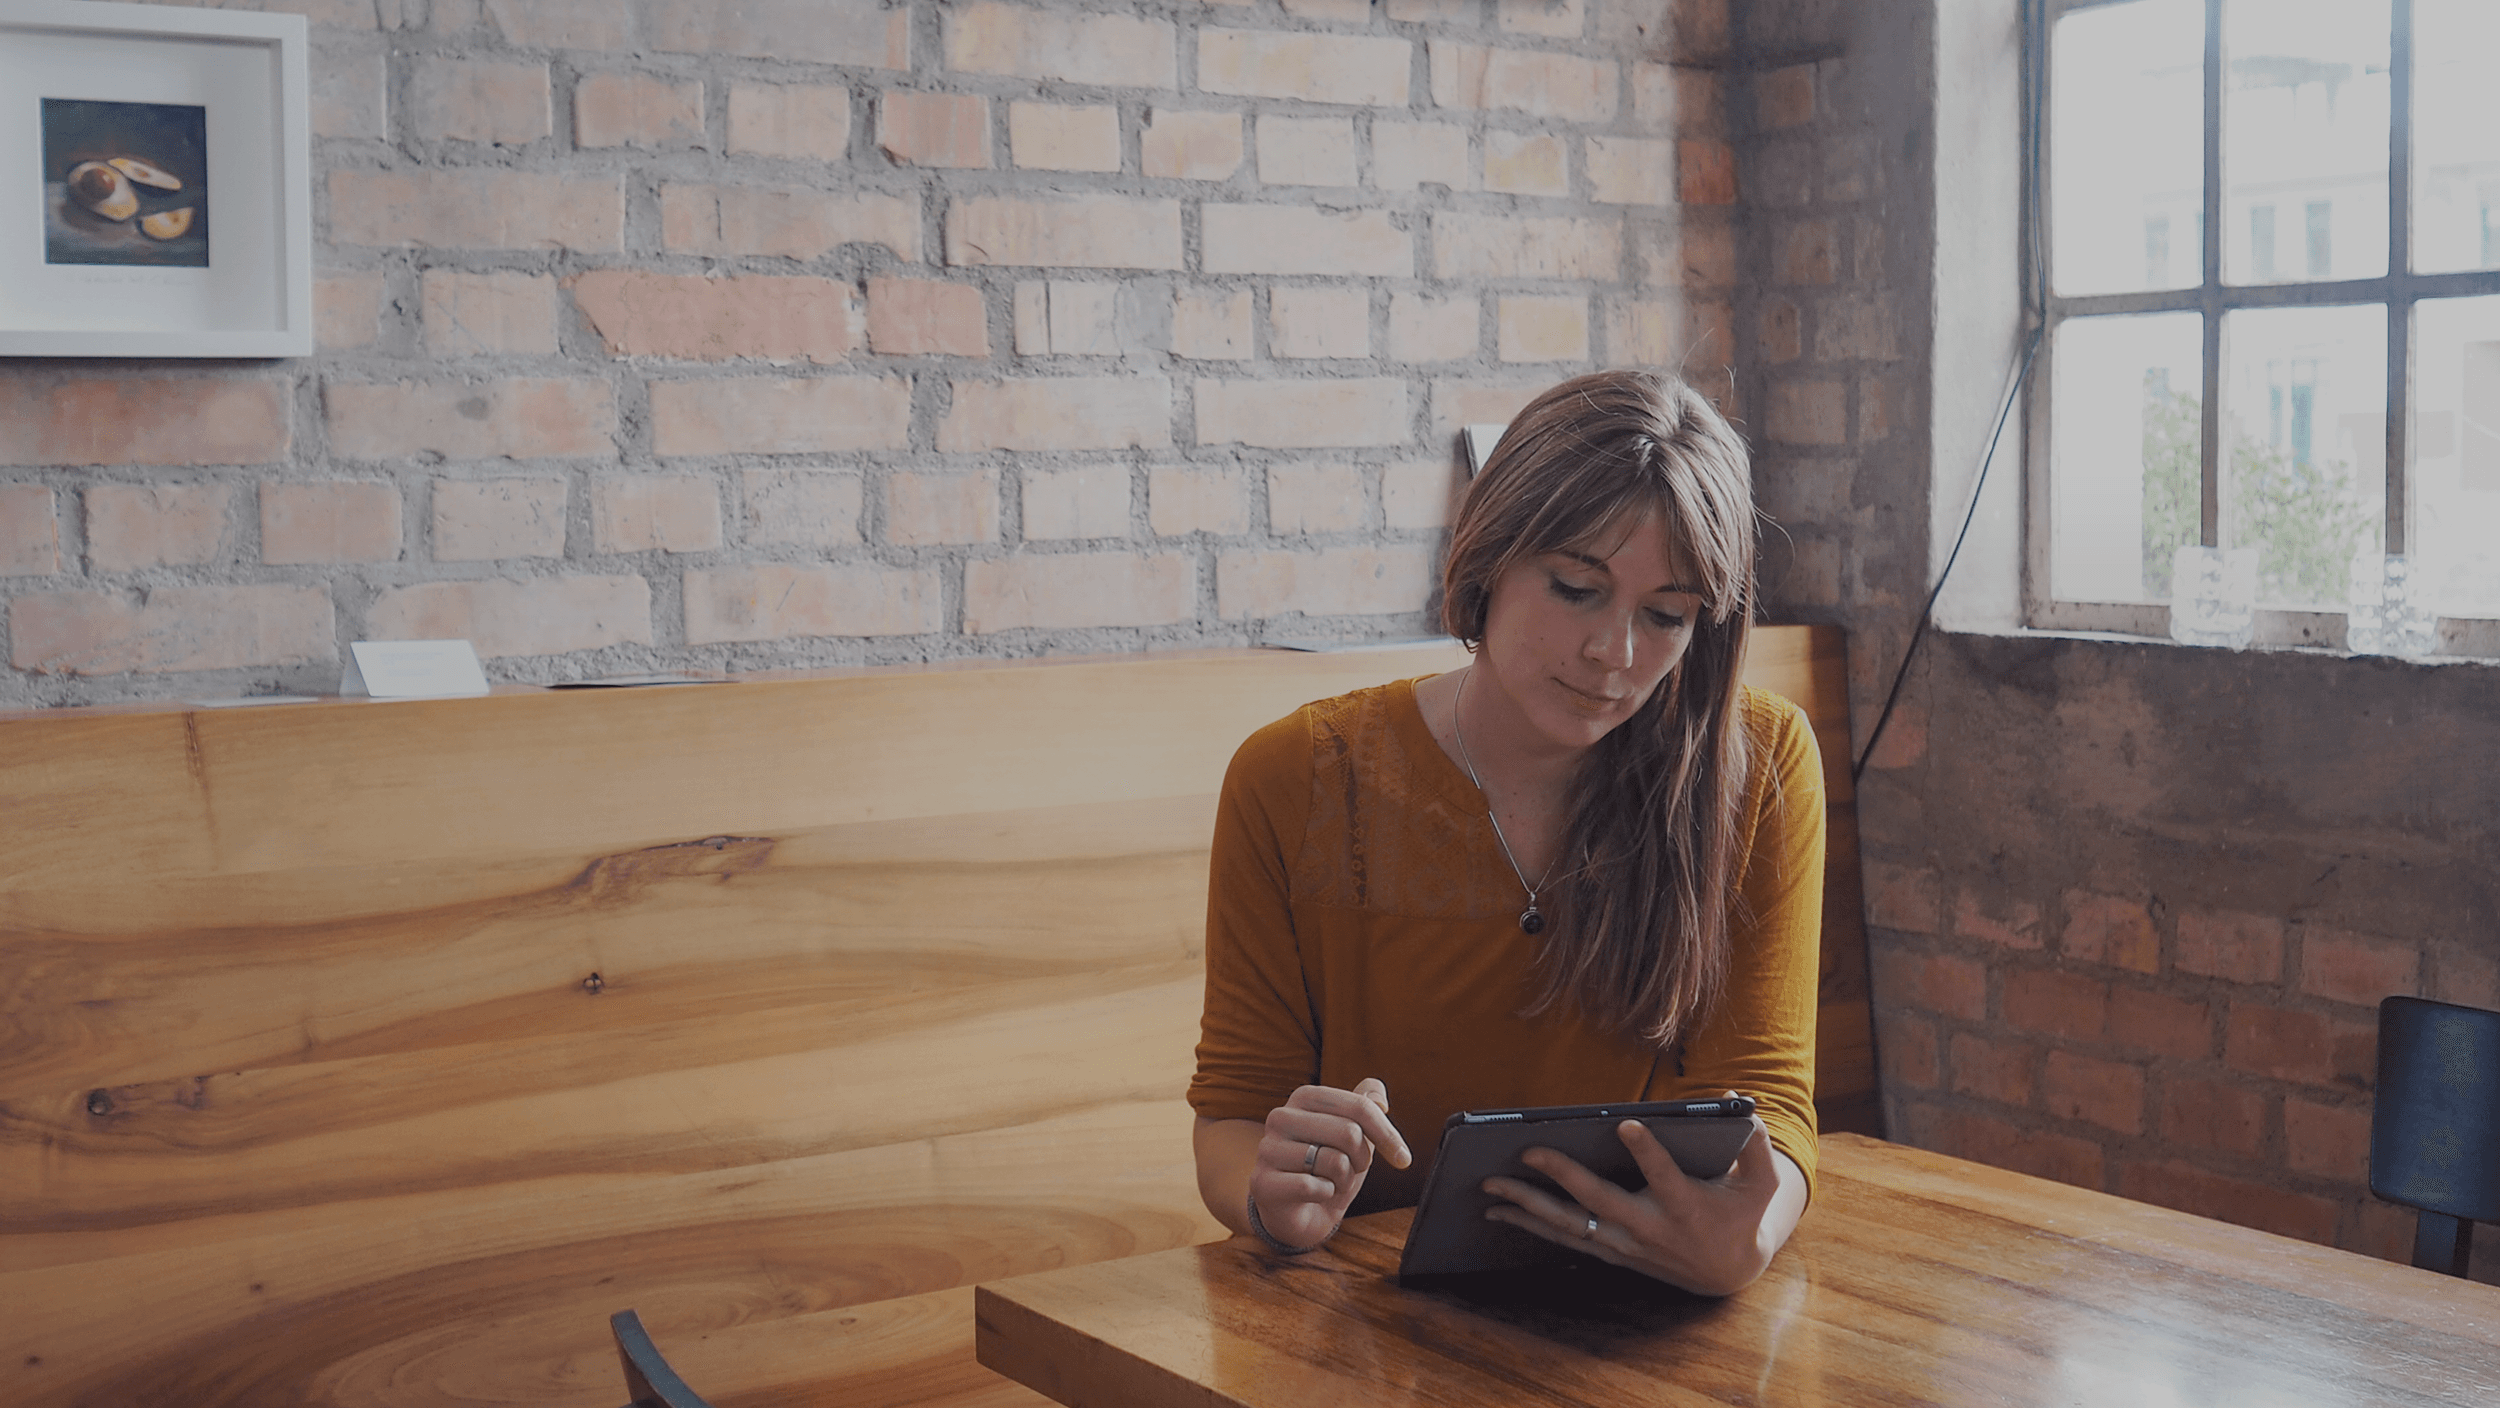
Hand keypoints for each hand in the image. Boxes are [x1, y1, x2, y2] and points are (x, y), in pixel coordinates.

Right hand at [1247, 1078, 1411, 1250]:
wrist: (1297, 1213)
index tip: (1403, 1158)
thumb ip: (1365, 1109)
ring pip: (1334, 1161)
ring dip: (1343, 1180)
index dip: (1388, 1135)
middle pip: (1350, 1133)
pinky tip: (1314, 1194)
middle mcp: (1281, 1116)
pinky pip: (1313, 1186)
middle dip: (1362, 1160)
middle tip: (1350, 1171)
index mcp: (1305, 1097)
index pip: (1360, 1107)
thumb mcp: (1354, 1138)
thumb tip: (1379, 1095)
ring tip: (1329, 1182)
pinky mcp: (1262, 1182)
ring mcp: (1268, 1149)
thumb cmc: (1327, 1170)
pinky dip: (1325, 1195)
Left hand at [1481, 1094, 1785, 1295]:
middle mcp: (1650, 1228)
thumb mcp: (1761, 1183)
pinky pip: (1566, 1239)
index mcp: (1686, 1206)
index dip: (1648, 1152)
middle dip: (1561, 1177)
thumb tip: (1739, 1104)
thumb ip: (1755, 1145)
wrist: (1729, 1272)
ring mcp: (1626, 1244)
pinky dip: (1532, 1225)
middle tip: (1526, 1152)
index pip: (1665, 1176)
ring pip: (1571, 1226)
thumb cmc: (1742, 1214)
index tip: (1627, 1124)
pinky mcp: (1612, 1252)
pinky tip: (1501, 1212)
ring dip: (1529, 1207)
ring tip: (1490, 1188)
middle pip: (1599, 1203)